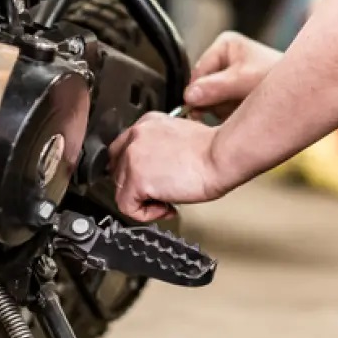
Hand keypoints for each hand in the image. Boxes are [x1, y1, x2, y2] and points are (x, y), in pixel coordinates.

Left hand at [110, 113, 229, 221]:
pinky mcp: (136, 179)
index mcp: (148, 123)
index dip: (136, 169)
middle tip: (158, 194)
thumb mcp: (182, 137)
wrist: (219, 156)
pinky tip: (165, 208)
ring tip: (166, 202)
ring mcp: (132, 157)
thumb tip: (159, 168)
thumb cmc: (213, 150)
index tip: (150, 180)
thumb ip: (163, 147)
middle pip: (118, 168)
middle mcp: (136, 136)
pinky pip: (127, 206)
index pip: (125, 148)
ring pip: (120, 189)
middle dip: (136, 185)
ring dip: (143, 200)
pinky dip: (145, 214)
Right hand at [184, 32, 282, 118]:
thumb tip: (188, 96)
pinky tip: (242, 114)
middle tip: (233, 108)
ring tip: (244, 108)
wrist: (306, 93)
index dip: (200, 92)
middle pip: (202, 89)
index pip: (199, 73)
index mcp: (225, 45)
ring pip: (209, 103)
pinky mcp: (234, 97)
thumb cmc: (278, 78)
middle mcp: (224, 60)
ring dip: (223, 111)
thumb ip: (217, 88)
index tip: (204, 109)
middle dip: (214, 103)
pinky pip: (219, 112)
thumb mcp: (245, 80)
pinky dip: (229, 117)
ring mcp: (228, 79)